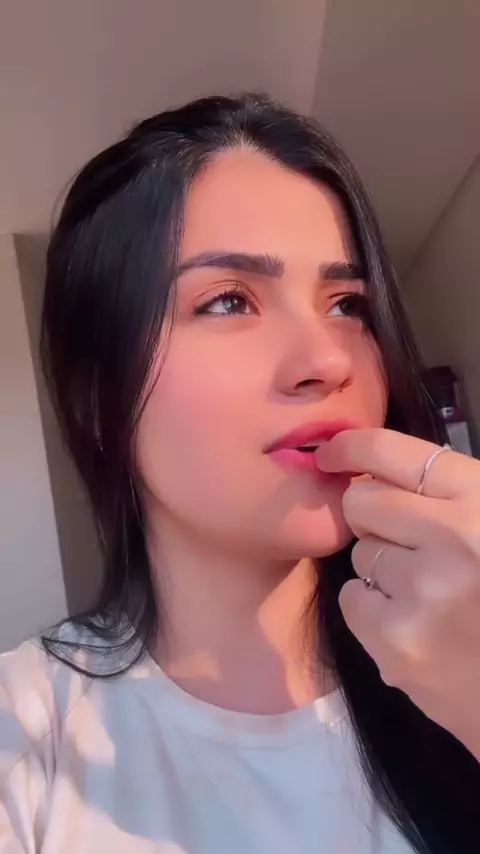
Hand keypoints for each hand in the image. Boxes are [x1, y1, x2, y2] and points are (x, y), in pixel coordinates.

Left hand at [315, 428, 479, 758]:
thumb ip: (456, 496)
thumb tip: (380, 470)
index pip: (394, 452)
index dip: (353, 446)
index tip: (333, 453)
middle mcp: (453, 537)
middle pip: (362, 501)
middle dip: (371, 514)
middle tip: (401, 537)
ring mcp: (421, 593)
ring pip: (360, 553)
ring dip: (382, 565)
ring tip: (427, 590)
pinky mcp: (395, 643)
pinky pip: (353, 599)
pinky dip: (373, 607)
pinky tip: (414, 621)